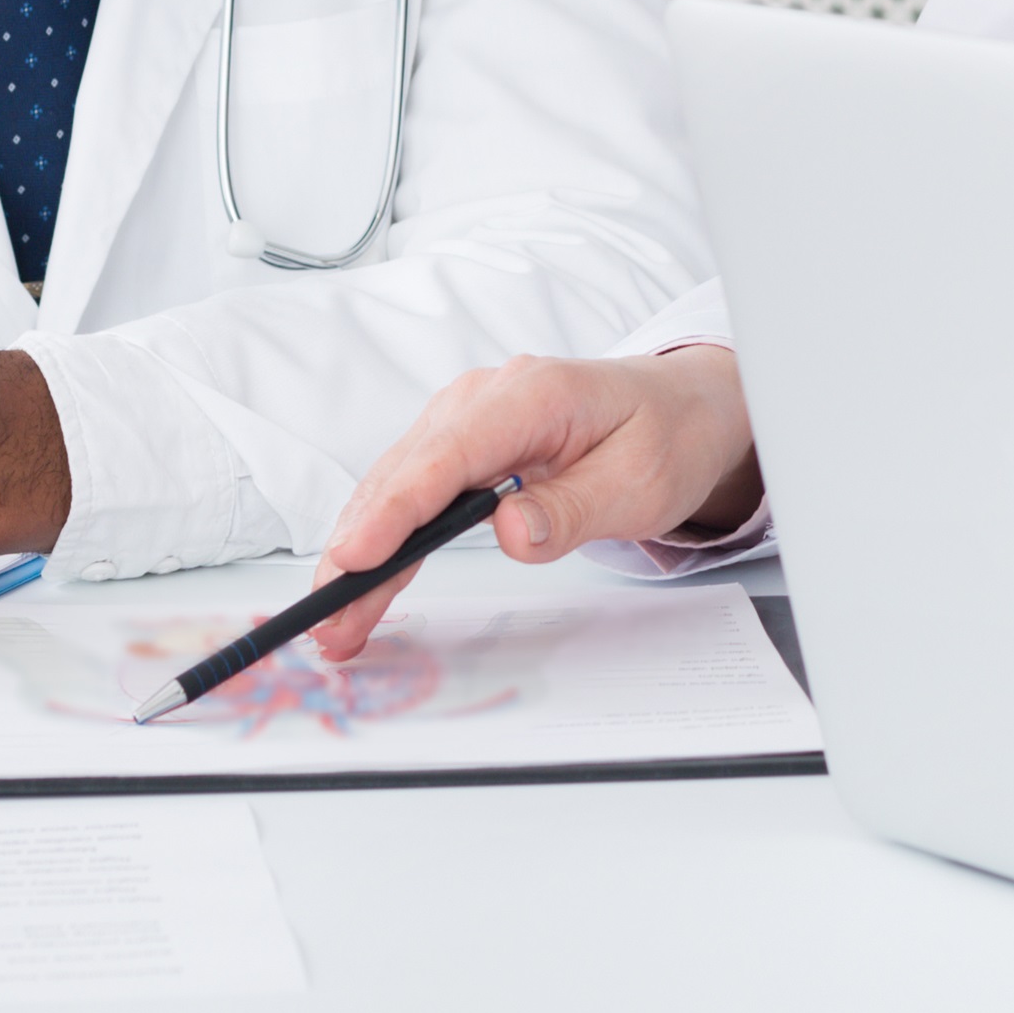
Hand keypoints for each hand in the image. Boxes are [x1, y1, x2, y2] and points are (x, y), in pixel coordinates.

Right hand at [307, 345, 759, 655]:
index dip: (397, 508)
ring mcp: (467, 417)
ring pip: (397, 485)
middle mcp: (486, 397)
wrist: (681, 409)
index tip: (357, 556)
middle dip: (361, 547)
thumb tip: (511, 531)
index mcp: (533, 394)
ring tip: (334, 618)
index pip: (450, 455)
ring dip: (360, 549)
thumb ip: (573, 509)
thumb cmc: (665, 438)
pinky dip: (382, 534)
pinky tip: (359, 578)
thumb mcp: (640, 483)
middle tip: (332, 618)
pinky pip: (411, 489)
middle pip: (408, 475)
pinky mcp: (461, 444)